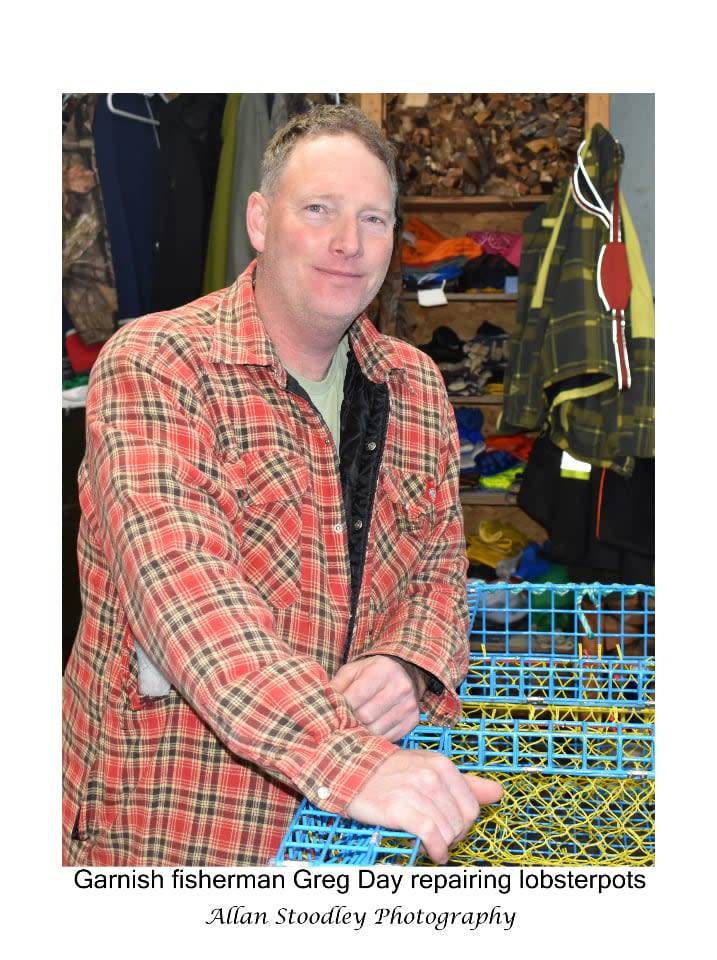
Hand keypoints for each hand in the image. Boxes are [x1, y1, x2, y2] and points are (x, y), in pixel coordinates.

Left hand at [332, 655, 423, 741]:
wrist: (404, 673)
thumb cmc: (372, 672)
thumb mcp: (352, 671)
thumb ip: (336, 686)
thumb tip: (321, 704)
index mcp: (384, 670)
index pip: (359, 695)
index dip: (342, 707)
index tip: (333, 712)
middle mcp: (400, 687)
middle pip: (367, 716)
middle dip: (350, 721)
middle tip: (342, 722)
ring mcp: (408, 706)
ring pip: (377, 730)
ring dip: (361, 731)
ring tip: (353, 726)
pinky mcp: (412, 721)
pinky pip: (388, 737)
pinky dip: (375, 737)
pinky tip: (369, 729)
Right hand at [346, 750, 502, 863]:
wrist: (351, 769)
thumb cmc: (392, 772)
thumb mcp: (430, 769)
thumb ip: (466, 783)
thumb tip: (498, 792)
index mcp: (443, 765)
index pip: (472, 807)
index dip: (464, 824)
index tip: (450, 828)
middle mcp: (432, 776)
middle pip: (461, 822)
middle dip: (452, 836)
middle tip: (438, 837)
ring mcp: (416, 791)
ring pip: (447, 831)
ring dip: (442, 844)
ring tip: (429, 842)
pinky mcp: (400, 808)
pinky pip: (430, 835)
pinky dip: (435, 850)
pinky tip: (431, 853)